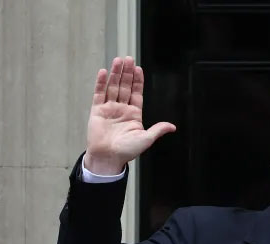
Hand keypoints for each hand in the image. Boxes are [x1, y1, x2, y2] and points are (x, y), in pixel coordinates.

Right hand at [84, 56, 175, 173]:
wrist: (108, 158)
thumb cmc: (127, 151)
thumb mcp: (146, 139)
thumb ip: (157, 130)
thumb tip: (172, 127)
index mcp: (134, 114)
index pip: (136, 93)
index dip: (138, 81)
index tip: (138, 68)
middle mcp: (122, 109)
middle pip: (125, 87)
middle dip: (127, 73)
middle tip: (128, 58)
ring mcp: (109, 108)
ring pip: (112, 87)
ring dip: (115, 74)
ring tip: (118, 60)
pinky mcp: (97, 111)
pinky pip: (99, 94)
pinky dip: (100, 83)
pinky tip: (103, 72)